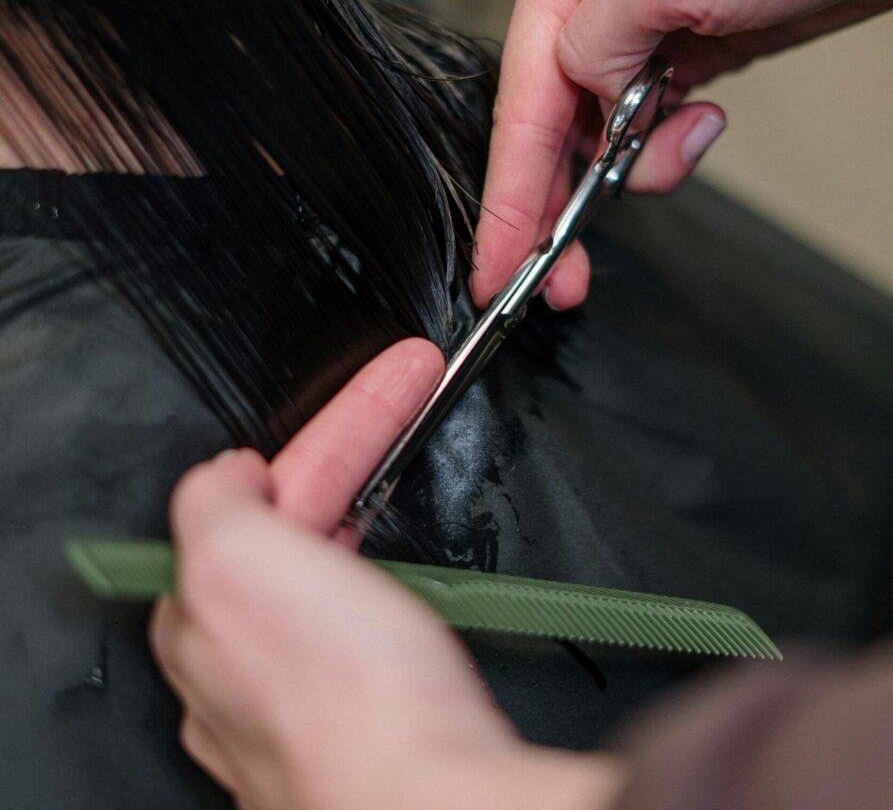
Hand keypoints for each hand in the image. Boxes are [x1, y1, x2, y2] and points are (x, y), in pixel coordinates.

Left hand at [150, 339, 620, 809]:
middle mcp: (244, 657)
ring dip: (371, 497)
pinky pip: (367, 613)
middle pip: (299, 517)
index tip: (395, 381)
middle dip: (358, 445)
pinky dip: (389, 565)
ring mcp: (308, 684)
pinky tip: (409, 565)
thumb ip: (215, 500)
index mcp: (203, 610)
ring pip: (334, 562)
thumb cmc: (344, 698)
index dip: (334, 426)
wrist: (432, 797)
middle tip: (410, 392)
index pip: (263, 488)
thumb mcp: (239, 559)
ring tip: (408, 452)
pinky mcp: (367, 708)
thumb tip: (231, 474)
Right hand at [471, 0, 892, 310]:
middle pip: (546, 136)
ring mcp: (631, 37)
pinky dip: (666, 151)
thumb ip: (596, 41)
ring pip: (596, 143)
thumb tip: (585, 96)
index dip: (507, 200)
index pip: (519, 107)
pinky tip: (702, 121)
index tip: (496, 269)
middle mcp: (586, 5)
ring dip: (636, 167)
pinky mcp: (673, 63)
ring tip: (688, 136)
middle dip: (555, 209)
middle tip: (561, 278)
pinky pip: (641, 136)